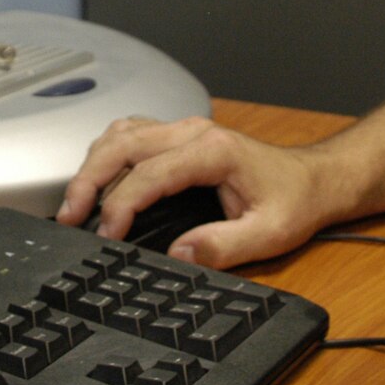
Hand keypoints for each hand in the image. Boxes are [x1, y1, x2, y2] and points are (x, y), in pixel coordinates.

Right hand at [55, 115, 337, 268]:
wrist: (315, 178)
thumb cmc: (295, 200)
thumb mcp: (270, 234)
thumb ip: (224, 245)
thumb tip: (179, 254)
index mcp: (214, 151)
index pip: (149, 174)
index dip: (120, 205)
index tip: (107, 235)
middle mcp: (194, 132)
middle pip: (122, 144)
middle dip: (89, 180)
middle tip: (69, 216)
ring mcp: (184, 130)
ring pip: (121, 134)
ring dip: (92, 165)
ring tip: (74, 203)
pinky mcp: (179, 137)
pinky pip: (130, 135)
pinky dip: (106, 155)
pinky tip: (97, 180)